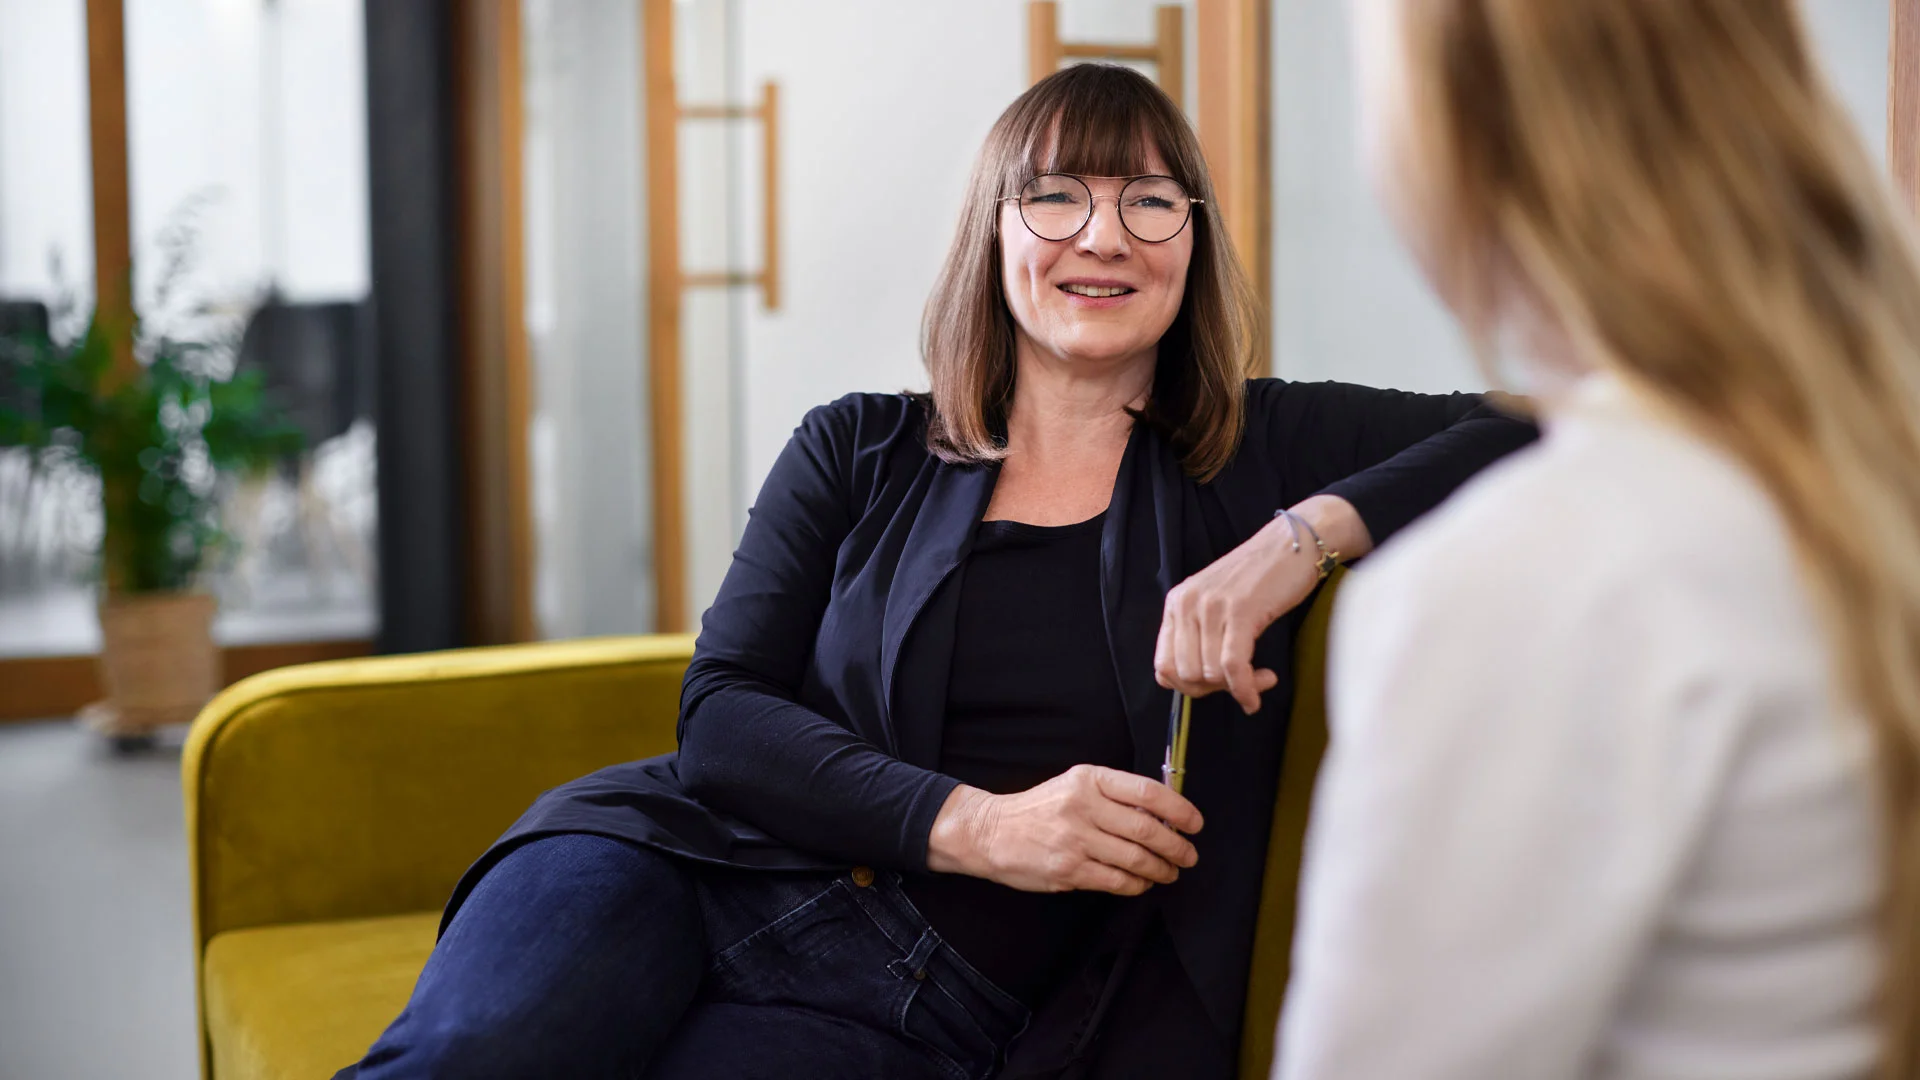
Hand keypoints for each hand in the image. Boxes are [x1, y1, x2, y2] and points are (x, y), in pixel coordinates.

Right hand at [925, 766, 1203, 895]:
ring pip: (1136, 859)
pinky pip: (1116, 881)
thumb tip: (1164, 812)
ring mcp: (1075, 840)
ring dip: (1162, 869)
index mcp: (1089, 780)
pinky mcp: (1068, 870)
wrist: (991, 832)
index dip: (1179, 809)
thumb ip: (1113, 794)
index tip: (1195, 823)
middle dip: (1176, 846)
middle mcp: (1083, 807)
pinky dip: (1137, 885)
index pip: (1147, 792)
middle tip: (1189, 855)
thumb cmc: (1039, 809)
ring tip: (1170, 872)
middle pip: (1147, 829)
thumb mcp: (1074, 785)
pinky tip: (1143, 883)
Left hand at [1154, 495, 1372, 713]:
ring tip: (1261, 678)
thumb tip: (1199, 683)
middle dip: (1215, 689)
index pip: (1163, 666)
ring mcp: (1211, 607)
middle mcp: (1187, 604)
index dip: (1188, 687)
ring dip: (1238, 687)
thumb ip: (1199, 634)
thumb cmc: (1259, 577)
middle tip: (1241, 681)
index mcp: (1176, 603)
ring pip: (1210, 674)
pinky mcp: (1240, 611)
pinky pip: (1233, 666)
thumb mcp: (1216, 602)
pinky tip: (1258, 691)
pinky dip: (1246, 688)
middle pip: (1186, 675)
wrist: (1292, 544)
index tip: (1215, 686)